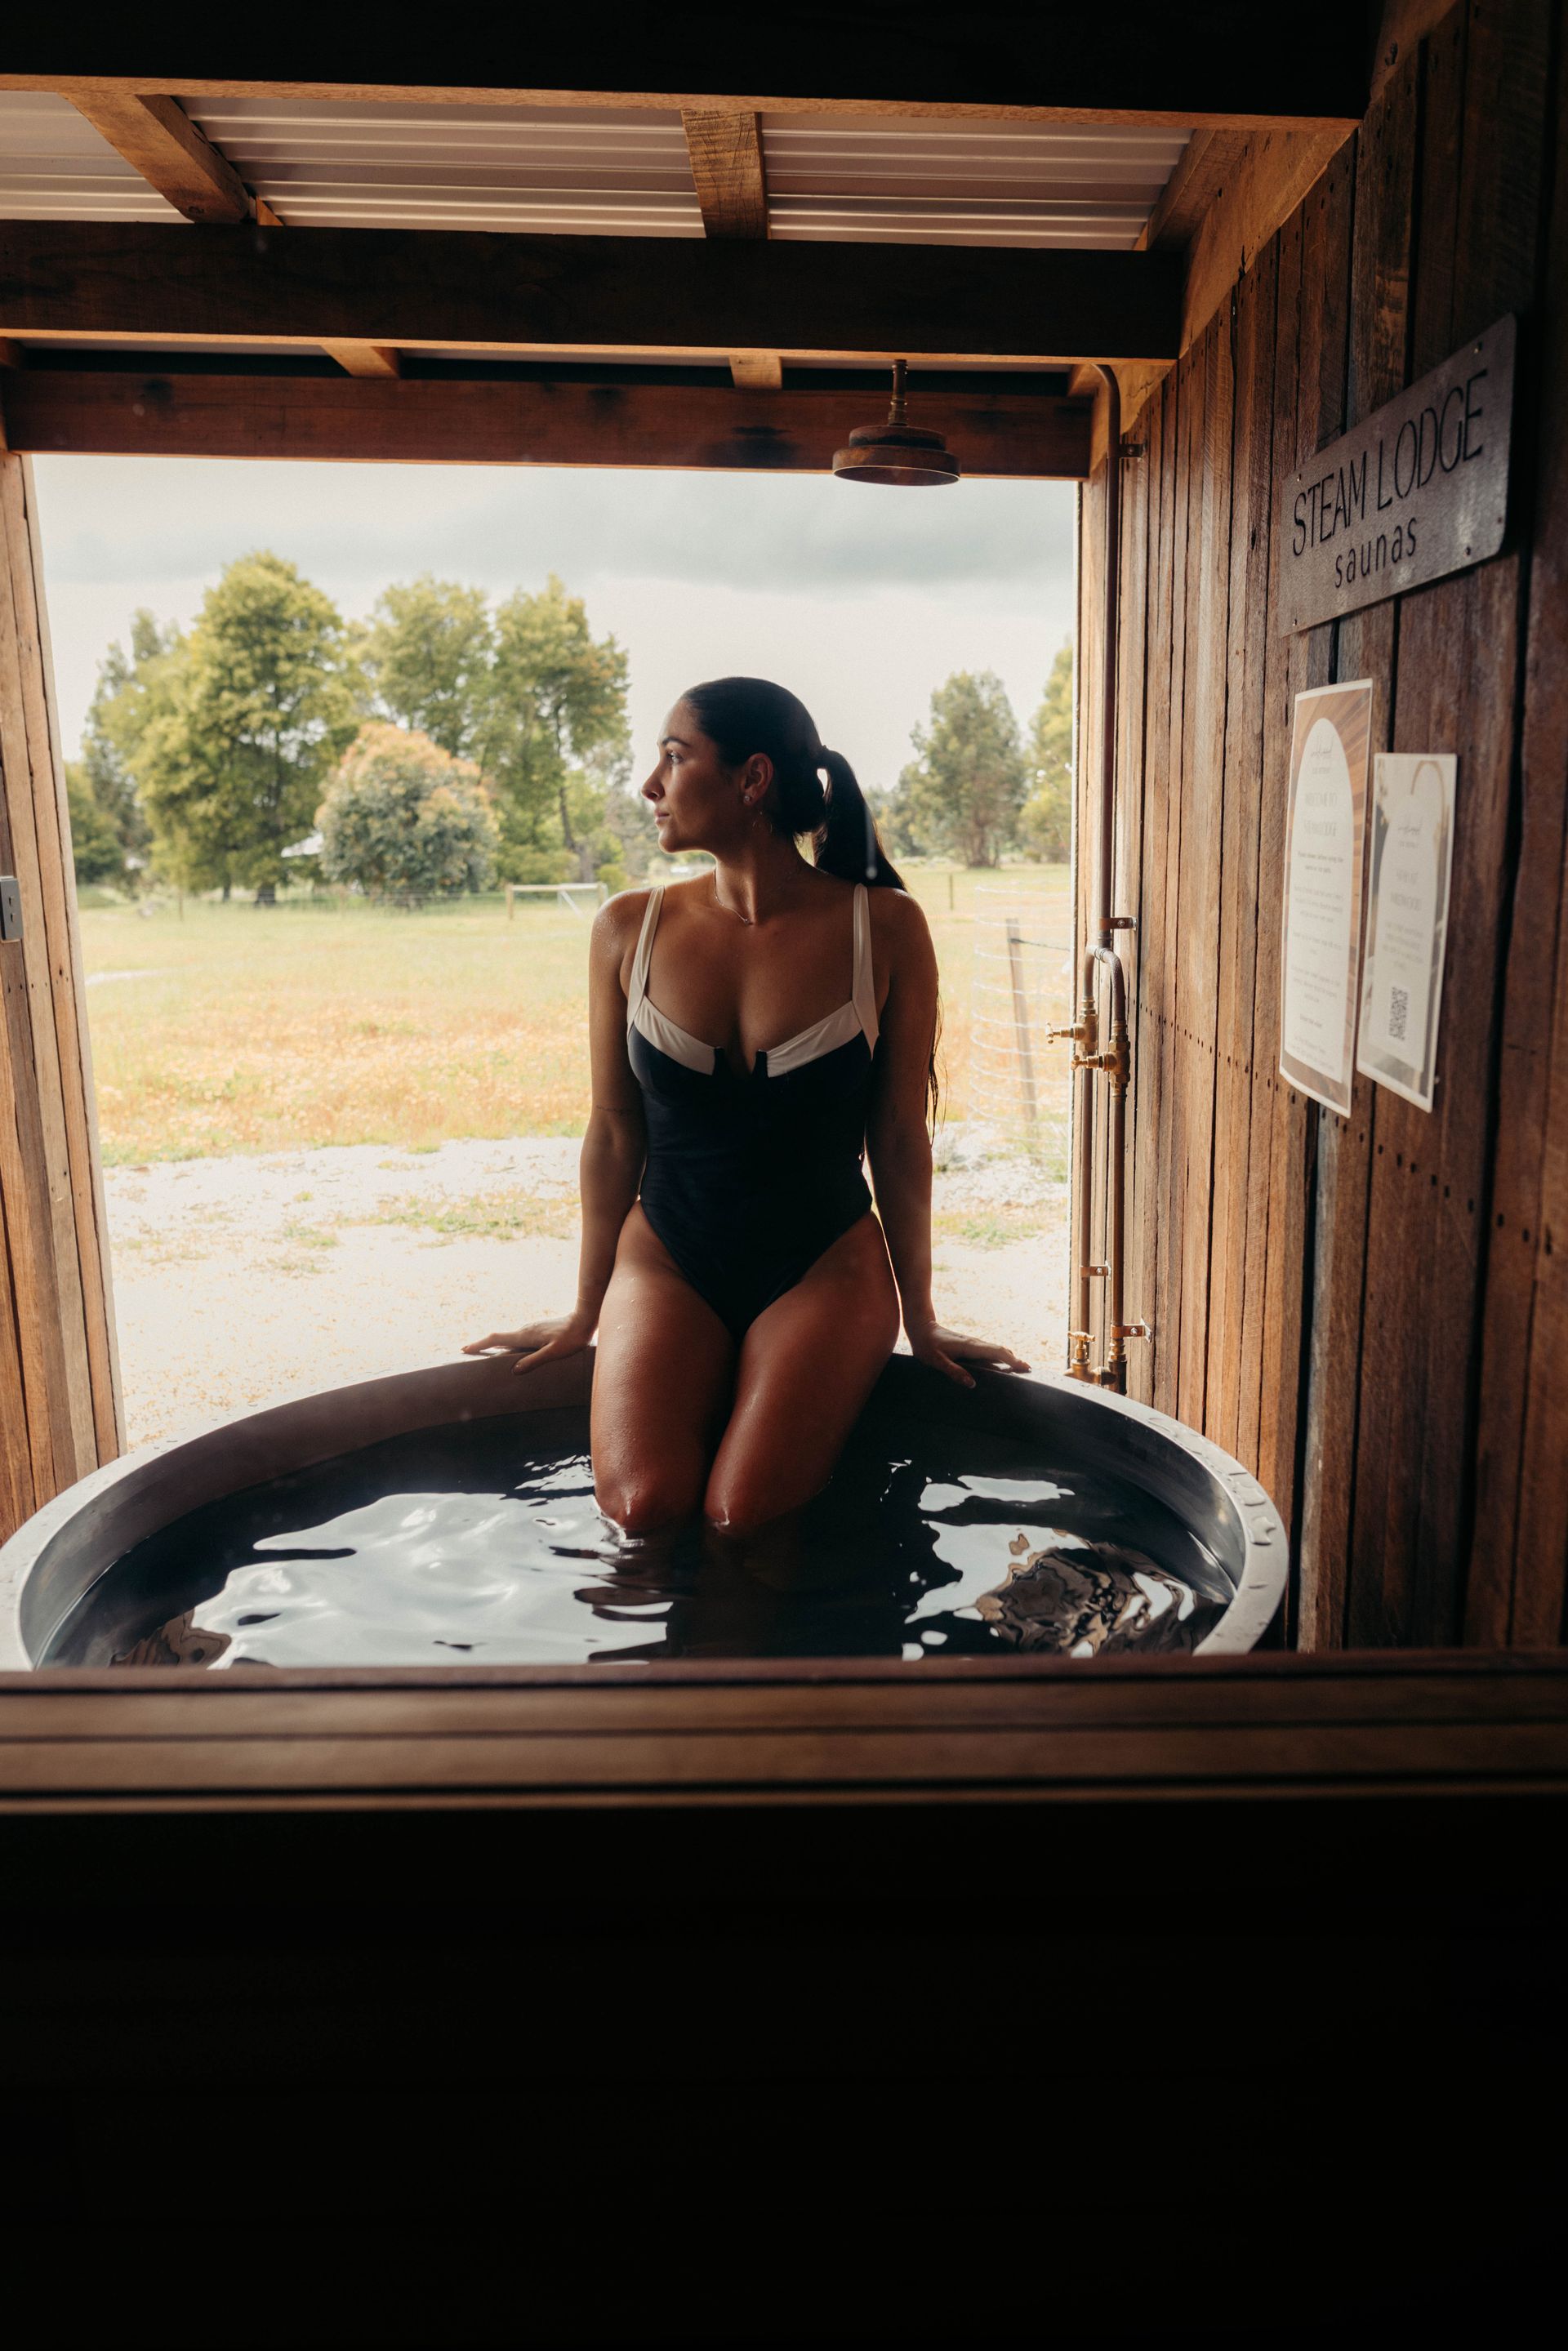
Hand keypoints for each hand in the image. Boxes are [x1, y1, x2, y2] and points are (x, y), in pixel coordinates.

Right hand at [462, 1312, 594, 1375]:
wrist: (585, 1319)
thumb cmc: (572, 1337)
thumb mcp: (553, 1352)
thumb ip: (534, 1361)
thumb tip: (514, 1370)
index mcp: (525, 1335)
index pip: (497, 1339)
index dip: (480, 1344)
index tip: (465, 1348)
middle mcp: (525, 1330)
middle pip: (499, 1338)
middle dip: (483, 1344)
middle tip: (467, 1352)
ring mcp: (531, 1328)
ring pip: (508, 1338)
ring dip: (495, 1344)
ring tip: (484, 1353)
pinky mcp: (538, 1329)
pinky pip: (517, 1338)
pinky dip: (508, 1343)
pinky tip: (510, 1351)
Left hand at [906, 1319, 1028, 1389]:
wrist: (921, 1328)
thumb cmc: (927, 1345)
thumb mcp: (937, 1361)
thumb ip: (953, 1372)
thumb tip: (972, 1384)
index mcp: (970, 1347)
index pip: (997, 1352)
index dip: (1012, 1360)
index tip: (1025, 1367)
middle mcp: (974, 1344)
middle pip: (1000, 1351)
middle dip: (1015, 1360)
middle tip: (1028, 1371)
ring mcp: (972, 1345)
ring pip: (995, 1351)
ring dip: (1008, 1359)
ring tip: (1020, 1370)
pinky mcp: (969, 1347)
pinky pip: (987, 1353)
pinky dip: (998, 1358)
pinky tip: (1001, 1367)